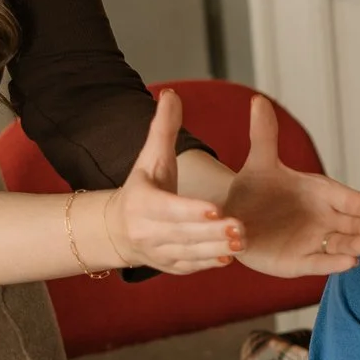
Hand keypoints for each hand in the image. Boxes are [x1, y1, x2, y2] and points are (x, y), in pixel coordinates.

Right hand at [107, 91, 244, 273]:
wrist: (118, 229)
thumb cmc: (143, 187)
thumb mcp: (150, 157)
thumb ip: (164, 127)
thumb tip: (170, 93)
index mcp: (142, 202)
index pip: (168, 208)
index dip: (192, 210)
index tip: (216, 208)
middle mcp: (146, 230)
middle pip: (182, 234)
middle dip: (211, 232)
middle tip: (241, 227)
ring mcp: (157, 252)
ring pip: (188, 253)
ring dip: (214, 250)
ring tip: (242, 243)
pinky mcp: (169, 266)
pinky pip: (189, 266)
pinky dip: (208, 264)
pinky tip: (229, 258)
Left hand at [223, 94, 359, 277]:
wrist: (236, 214)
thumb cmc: (256, 187)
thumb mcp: (260, 161)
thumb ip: (265, 134)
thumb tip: (258, 100)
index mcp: (319, 192)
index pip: (346, 197)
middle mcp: (322, 217)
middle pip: (349, 223)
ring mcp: (313, 239)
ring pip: (340, 244)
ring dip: (352, 246)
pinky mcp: (299, 261)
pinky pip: (320, 263)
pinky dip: (334, 264)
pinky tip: (349, 264)